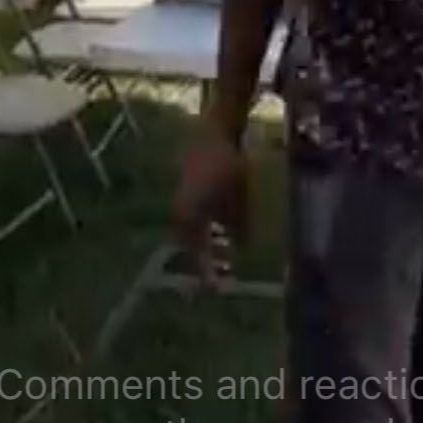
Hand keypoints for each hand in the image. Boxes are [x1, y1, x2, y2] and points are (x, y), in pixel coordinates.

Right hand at [173, 121, 248, 284]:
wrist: (214, 132)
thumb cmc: (228, 167)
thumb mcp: (239, 200)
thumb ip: (239, 228)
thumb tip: (241, 250)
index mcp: (189, 219)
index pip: (198, 254)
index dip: (207, 272)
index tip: (216, 289)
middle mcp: (180, 213)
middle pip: (192, 246)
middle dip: (205, 261)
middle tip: (220, 275)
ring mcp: (181, 201)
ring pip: (193, 232)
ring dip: (206, 245)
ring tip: (223, 256)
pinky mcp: (187, 191)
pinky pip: (196, 218)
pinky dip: (207, 229)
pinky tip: (221, 231)